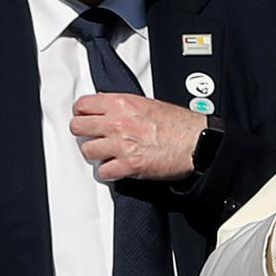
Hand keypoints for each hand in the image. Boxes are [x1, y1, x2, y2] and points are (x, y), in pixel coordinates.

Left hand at [69, 94, 206, 181]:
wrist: (198, 143)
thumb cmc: (181, 124)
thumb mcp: (149, 103)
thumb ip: (124, 105)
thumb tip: (106, 106)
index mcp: (123, 103)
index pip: (83, 105)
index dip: (82, 113)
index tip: (85, 118)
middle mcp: (118, 122)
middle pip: (78, 127)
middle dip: (84, 133)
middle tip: (94, 137)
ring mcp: (121, 145)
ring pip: (87, 151)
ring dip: (96, 154)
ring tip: (108, 154)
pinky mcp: (128, 166)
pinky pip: (103, 172)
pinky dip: (109, 172)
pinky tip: (117, 167)